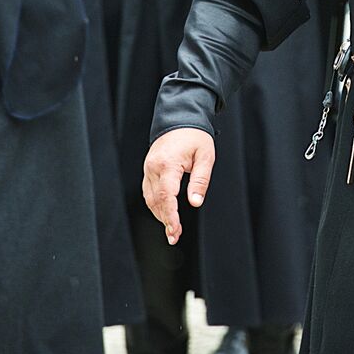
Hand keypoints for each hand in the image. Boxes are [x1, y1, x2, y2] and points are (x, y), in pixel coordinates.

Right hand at [143, 128, 215, 244]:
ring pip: (150, 198)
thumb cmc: (195, 136)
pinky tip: (165, 213)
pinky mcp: (148, 168)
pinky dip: (156, 204)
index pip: (166, 196)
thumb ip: (200, 181)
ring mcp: (148, 168)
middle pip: (155, 201)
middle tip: (175, 236)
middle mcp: (153, 167)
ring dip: (160, 214)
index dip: (170, 216)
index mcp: (167, 164)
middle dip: (165, 220)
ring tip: (172, 229)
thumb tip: (195, 202)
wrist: (180, 118)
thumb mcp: (205, 156)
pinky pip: (148, 191)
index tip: (175, 231)